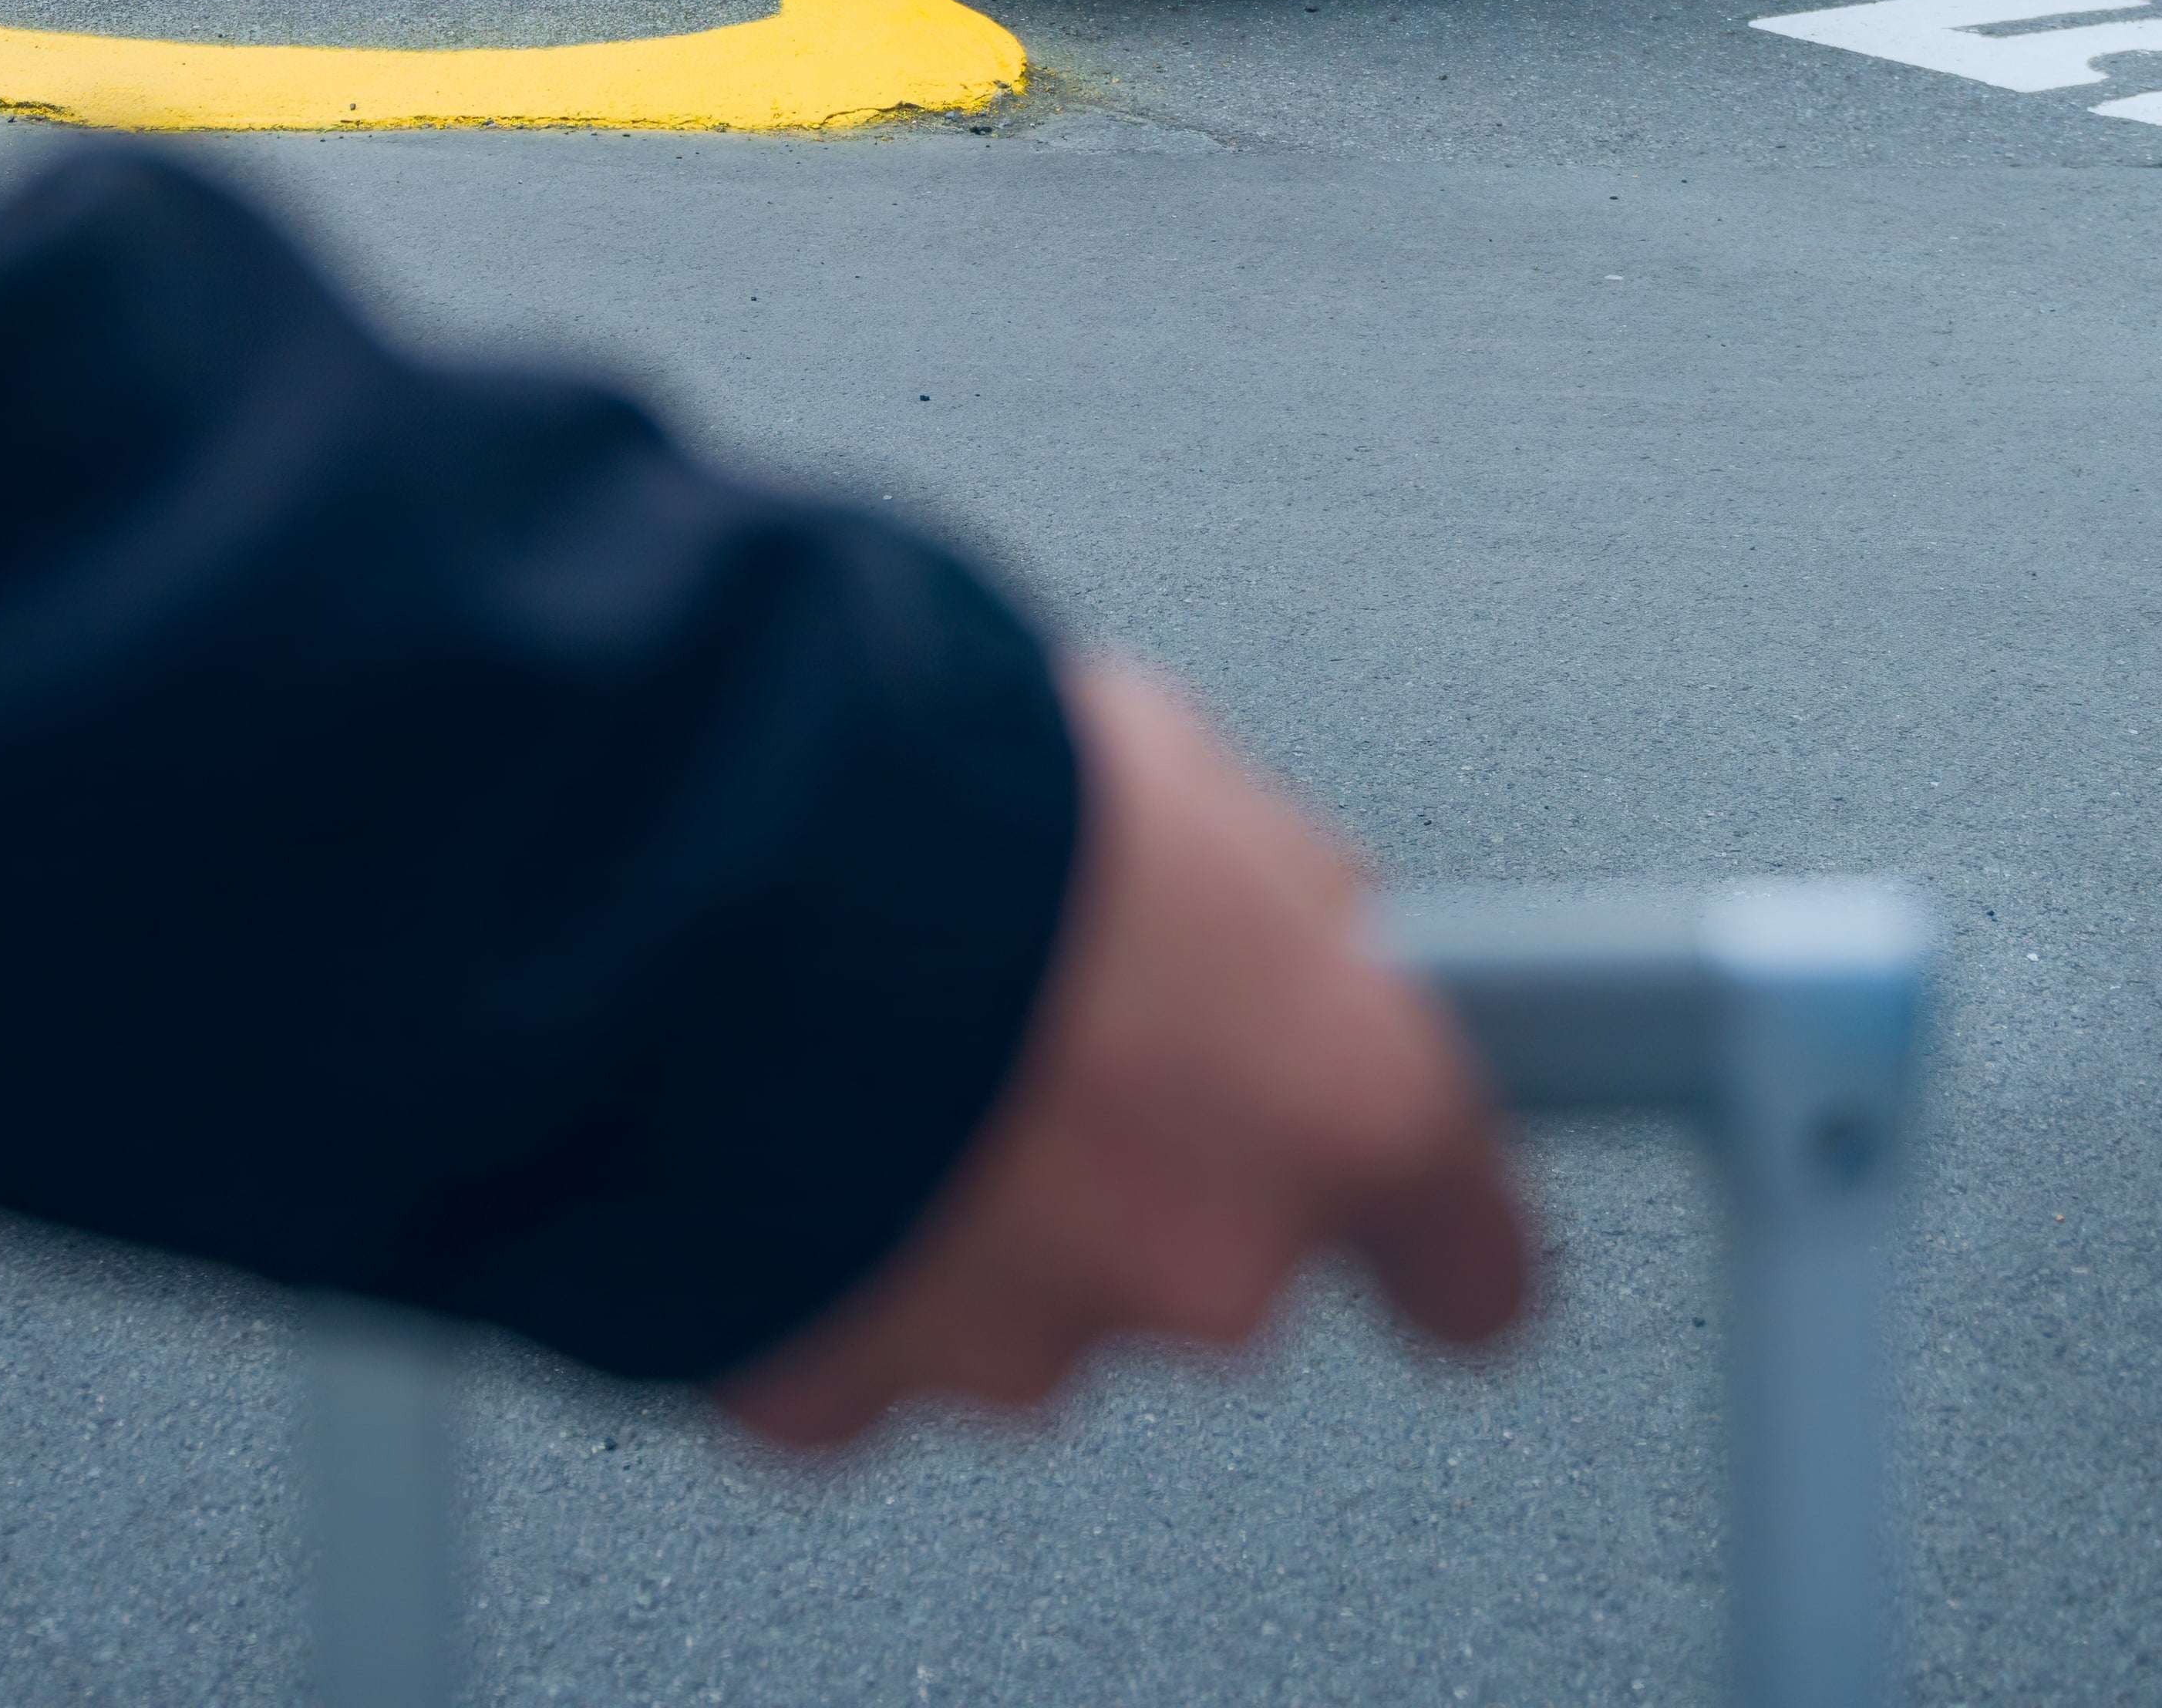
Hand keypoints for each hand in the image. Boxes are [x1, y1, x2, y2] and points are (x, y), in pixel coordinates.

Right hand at [717, 657, 1524, 1448]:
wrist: (691, 867)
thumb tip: (1261, 935)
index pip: (1470, 1252)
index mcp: (1338, 1105)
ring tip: (876, 1041)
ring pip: (1027, 1300)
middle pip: (1210, 1256)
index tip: (1431, 1248)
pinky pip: (861, 1341)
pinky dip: (830, 1258)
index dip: (1436, 1239)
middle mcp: (1207, 1263)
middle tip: (1029, 1027)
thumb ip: (1259, 903)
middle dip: (1129, 1163)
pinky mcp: (844, 1393)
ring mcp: (1021, 1346)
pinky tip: (777, 1131)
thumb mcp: (1172, 768)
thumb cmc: (943, 789)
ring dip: (968, 1202)